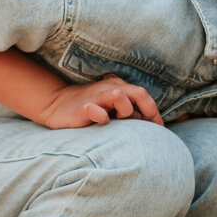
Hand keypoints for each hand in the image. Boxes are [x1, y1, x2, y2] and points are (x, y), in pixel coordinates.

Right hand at [39, 75, 162, 128]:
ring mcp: (96, 97)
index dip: (154, 113)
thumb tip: (149, 127)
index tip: (159, 129)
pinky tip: (102, 121)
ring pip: (119, 95)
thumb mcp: (112, 108)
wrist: (56, 104)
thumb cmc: (90, 109)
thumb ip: (129, 113)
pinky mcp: (82, 108)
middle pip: (138, 92)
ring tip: (120, 121)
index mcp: (120, 88)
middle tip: (147, 127)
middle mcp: (110, 89)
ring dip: (126, 110)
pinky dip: (100, 115)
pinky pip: (94, 109)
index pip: (144, 96)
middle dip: (148, 110)